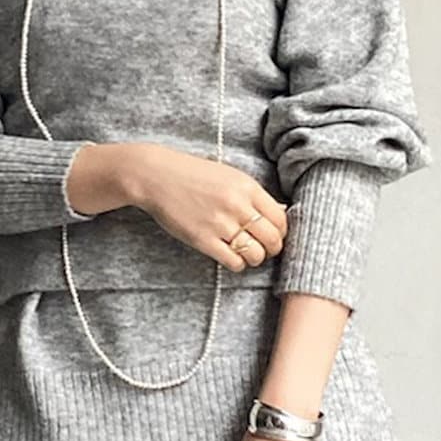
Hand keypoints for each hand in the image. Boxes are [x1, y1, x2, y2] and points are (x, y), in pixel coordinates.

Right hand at [120, 144, 287, 270]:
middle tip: (265, 249)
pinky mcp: (204, 240)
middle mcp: (237, 206)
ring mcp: (220, 224)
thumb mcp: (229, 176)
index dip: (282, 232)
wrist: (158, 177)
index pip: (280, 218)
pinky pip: (233, 262)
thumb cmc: (194, 175)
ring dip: (255, 258)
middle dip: (273, 249)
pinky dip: (238, 264)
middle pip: (272, 239)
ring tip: (247, 254)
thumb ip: (253, 194)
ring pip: (255, 254)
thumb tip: (280, 213)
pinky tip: (231, 257)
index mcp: (247, 187)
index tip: (275, 235)